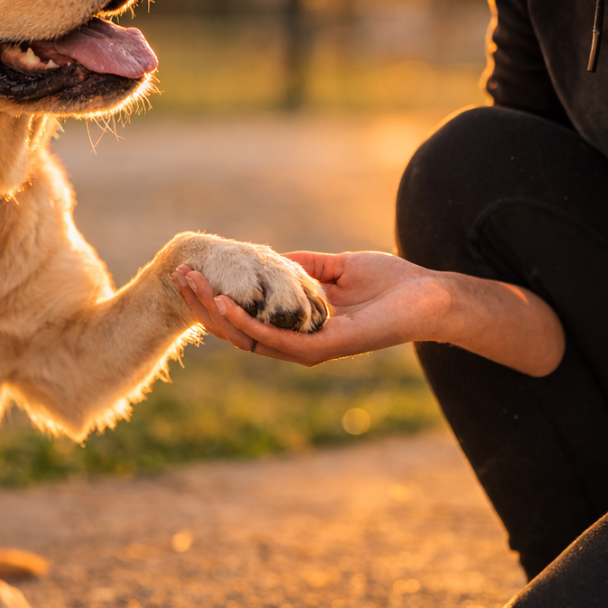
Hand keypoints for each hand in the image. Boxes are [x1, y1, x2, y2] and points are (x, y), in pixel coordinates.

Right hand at [176, 250, 563, 375]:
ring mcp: (310, 349)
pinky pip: (277, 340)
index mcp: (299, 326)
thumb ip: (303, 266)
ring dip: (216, 314)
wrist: (430, 296)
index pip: (246, 318)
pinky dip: (249, 324)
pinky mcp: (325, 348)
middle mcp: (299, 343)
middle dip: (203, 306)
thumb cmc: (391, 283)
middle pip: (237, 332)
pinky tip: (227, 306)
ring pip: (249, 339)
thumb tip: (269, 258)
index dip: (214, 300)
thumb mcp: (338, 267)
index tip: (190, 274)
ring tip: (192, 288)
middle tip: (177, 278)